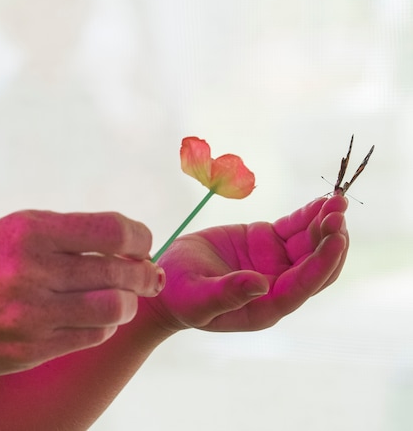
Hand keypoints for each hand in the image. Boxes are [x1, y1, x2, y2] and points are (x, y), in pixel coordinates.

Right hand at [0, 210, 163, 374]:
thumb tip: (132, 247)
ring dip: (126, 302)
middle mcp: (33, 271)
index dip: (140, 237)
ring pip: (114, 309)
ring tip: (120, 297)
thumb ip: (71, 235)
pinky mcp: (31, 349)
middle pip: (120, 273)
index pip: (112, 231)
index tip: (141, 243)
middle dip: (143, 273)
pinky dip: (102, 325)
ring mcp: (32, 315)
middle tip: (146, 274)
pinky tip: (91, 316)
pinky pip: (91, 337)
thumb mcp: (16, 228)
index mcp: (31, 231)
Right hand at [146, 195, 347, 331]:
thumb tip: (261, 285)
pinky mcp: (267, 242)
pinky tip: (322, 201)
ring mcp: (275, 264)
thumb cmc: (179, 295)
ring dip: (326, 225)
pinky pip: (295, 229)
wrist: (169, 283)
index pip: (303, 285)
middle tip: (337, 213)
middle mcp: (278, 287)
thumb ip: (227, 293)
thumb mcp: (197, 297)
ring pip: (311, 245)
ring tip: (337, 200)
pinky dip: (309, 215)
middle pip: (317, 266)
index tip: (337, 238)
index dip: (322, 262)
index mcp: (266, 307)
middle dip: (331, 240)